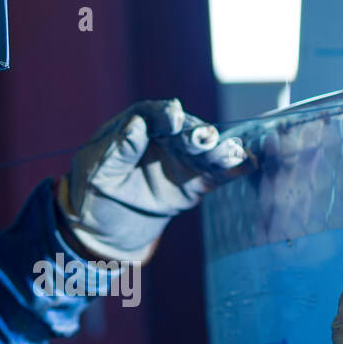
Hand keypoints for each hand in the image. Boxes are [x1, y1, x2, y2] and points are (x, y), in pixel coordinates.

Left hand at [56, 99, 251, 263]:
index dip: (164, 114)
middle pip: (184, 129)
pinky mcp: (195, 183)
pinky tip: (248, 163)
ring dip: (218, 149)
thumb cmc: (93, 193)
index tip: (173, 117)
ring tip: (230, 152)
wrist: (105, 229)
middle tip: (204, 138)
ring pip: (204, 150)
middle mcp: (164, 138)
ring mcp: (182, 159)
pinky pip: (216, 174)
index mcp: (135, 128)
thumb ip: (117, 150)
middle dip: (196, 133)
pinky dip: (232, 168)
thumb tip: (136, 126)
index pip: (152, 114)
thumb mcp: (95, 172)